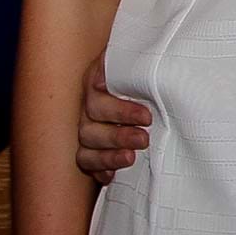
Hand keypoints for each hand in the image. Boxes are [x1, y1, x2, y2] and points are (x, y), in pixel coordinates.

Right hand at [77, 57, 151, 186]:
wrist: (149, 83)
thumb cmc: (145, 69)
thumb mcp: (142, 58)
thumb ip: (135, 59)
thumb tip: (131, 61)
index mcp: (96, 84)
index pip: (98, 101)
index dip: (121, 112)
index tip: (147, 117)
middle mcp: (88, 110)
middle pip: (90, 129)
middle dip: (118, 136)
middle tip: (144, 139)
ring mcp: (88, 132)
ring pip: (86, 150)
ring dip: (108, 156)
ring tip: (131, 158)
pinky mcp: (94, 151)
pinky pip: (87, 165)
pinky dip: (99, 171)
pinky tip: (112, 176)